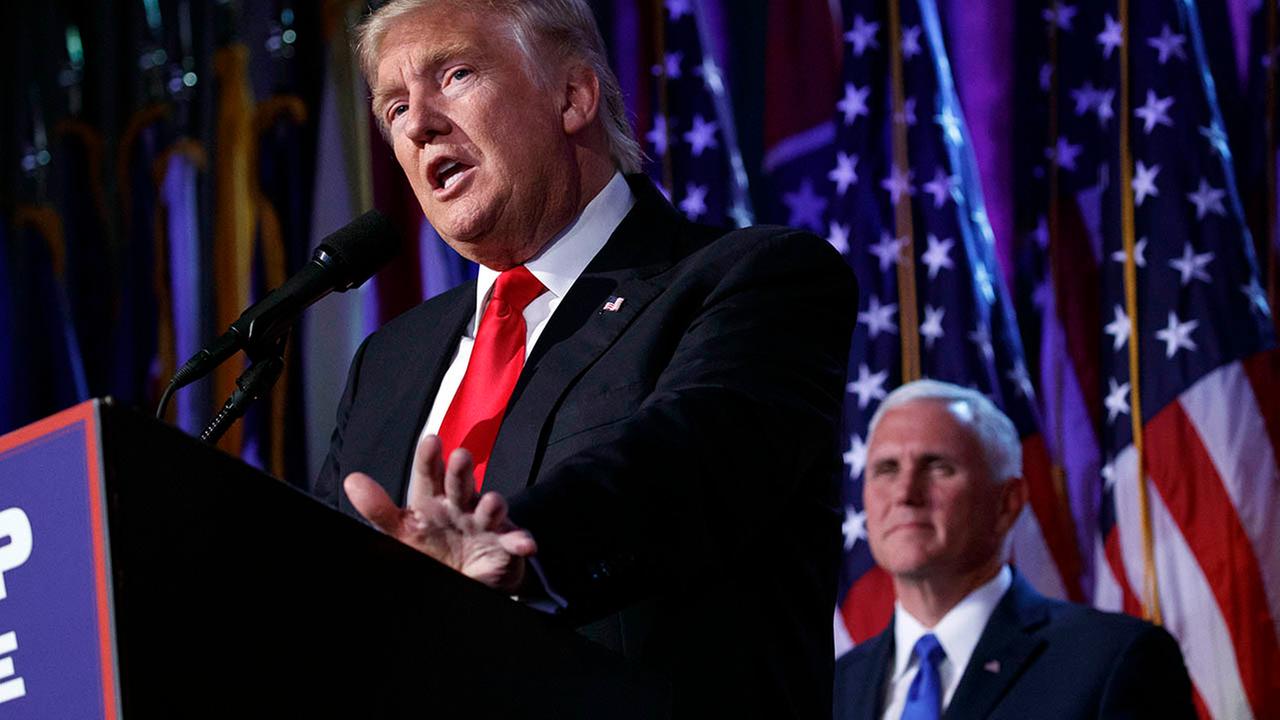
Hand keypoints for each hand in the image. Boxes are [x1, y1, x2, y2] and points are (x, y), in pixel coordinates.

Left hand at [343, 435, 536, 592]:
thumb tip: (351, 479)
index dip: (429, 459)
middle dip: (462, 470)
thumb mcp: (402, 530)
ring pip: (491, 508)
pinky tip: (523, 545)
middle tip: (461, 457)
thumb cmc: (434, 544)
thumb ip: (379, 509)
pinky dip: (521, 542)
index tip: (431, 440)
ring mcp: (485, 524)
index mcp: (433, 501)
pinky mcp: (507, 545)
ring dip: (493, 504)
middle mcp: (461, 506)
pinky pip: (515, 542)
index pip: (427, 475)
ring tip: (492, 503)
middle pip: (460, 484)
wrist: (470, 573)